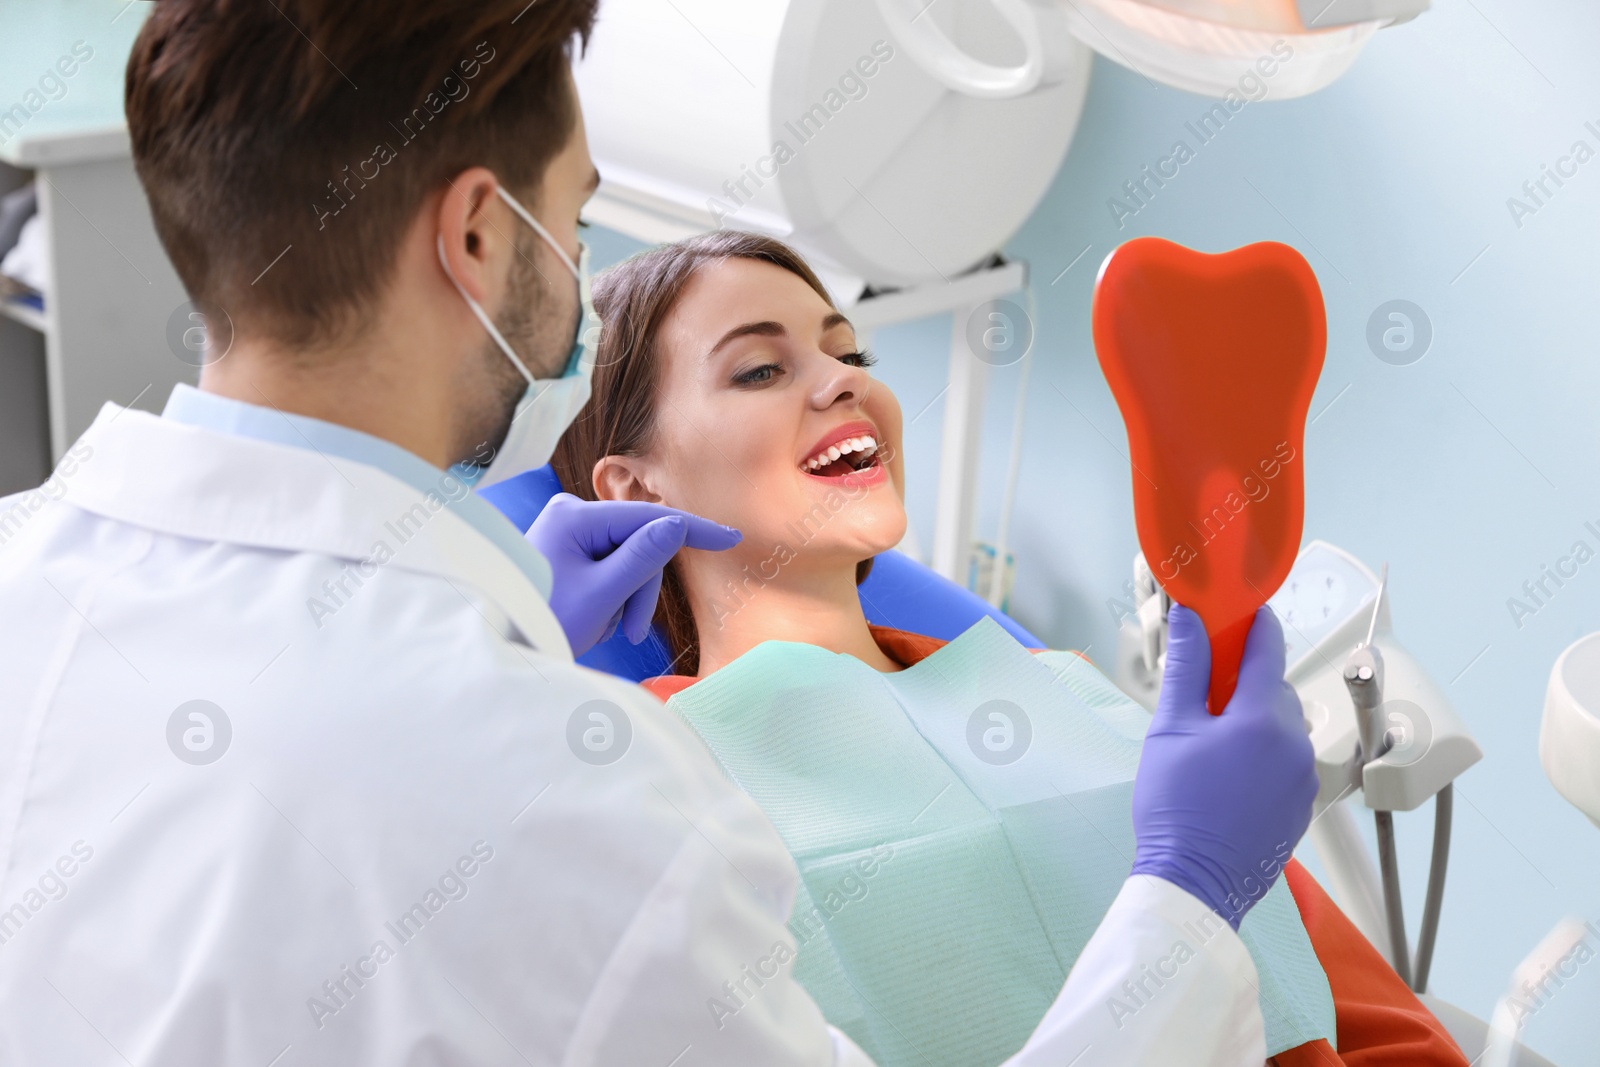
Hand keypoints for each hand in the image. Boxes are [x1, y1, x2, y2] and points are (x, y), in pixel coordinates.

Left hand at [527, 494, 741, 655]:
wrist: (503, 645)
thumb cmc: (544, 622)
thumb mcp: (601, 594)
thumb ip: (643, 557)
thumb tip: (677, 525)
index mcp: (574, 516)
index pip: (649, 518)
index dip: (693, 530)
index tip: (732, 538)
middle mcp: (570, 515)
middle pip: (638, 544)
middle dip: (640, 589)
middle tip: (631, 632)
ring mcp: (568, 533)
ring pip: (627, 561)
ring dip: (627, 599)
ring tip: (610, 631)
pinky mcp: (569, 551)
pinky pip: (610, 569)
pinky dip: (612, 598)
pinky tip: (595, 621)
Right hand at [1129, 604, 1316, 928]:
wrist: (1194, 880)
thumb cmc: (1175, 805)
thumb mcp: (1170, 729)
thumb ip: (1187, 668)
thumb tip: (1191, 618)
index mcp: (1261, 717)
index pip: (1266, 649)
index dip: (1253, 623)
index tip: (1241, 610)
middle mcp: (1294, 742)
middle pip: (1273, 689)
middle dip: (1243, 683)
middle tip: (1205, 694)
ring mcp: (1304, 775)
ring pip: (1281, 726)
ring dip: (1254, 721)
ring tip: (1213, 743)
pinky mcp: (1303, 803)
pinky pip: (1287, 760)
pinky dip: (1264, 754)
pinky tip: (1231, 774)